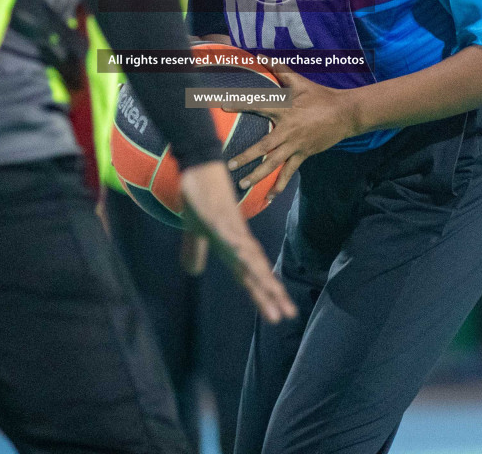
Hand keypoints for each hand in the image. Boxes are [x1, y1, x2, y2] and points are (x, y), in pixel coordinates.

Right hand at [178, 162, 295, 322]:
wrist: (200, 166)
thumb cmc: (200, 196)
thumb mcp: (195, 230)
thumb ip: (196, 250)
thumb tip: (193, 271)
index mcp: (232, 246)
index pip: (250, 276)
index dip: (263, 296)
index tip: (279, 315)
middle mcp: (238, 240)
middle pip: (256, 271)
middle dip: (271, 293)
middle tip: (288, 314)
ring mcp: (230, 228)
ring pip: (249, 257)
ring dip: (261, 276)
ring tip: (274, 294)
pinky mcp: (219, 217)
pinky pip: (230, 236)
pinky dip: (239, 249)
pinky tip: (246, 261)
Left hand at [228, 62, 356, 194]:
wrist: (345, 114)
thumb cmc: (320, 96)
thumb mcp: (300, 81)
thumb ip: (279, 69)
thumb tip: (261, 55)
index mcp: (285, 109)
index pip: (258, 105)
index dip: (241, 104)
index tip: (222, 106)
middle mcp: (288, 129)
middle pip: (264, 145)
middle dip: (246, 155)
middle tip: (229, 163)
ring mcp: (296, 145)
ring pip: (274, 163)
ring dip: (258, 175)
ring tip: (242, 184)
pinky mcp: (303, 154)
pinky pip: (289, 172)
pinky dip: (279, 186)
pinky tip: (269, 198)